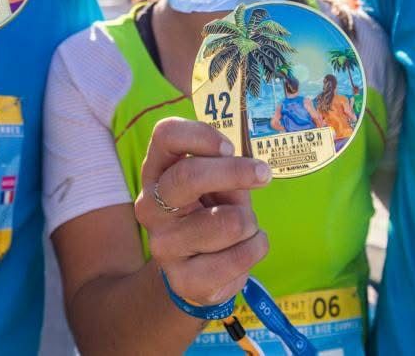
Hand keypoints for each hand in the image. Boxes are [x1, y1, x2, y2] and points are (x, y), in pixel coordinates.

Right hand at [134, 118, 271, 306]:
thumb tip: (251, 171)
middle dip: (234, 172)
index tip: (229, 147)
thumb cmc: (211, 211)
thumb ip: (225, 171)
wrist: (196, 273)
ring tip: (244, 227)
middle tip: (264, 174)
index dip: (201, 135)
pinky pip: (238, 257)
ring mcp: (163, 245)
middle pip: (188, 176)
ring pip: (226, 221)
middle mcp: (150, 206)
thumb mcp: (217, 183)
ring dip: (249, 221)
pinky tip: (246, 248)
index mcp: (157, 172)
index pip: (165, 136)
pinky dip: (256, 248)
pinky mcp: (183, 279)